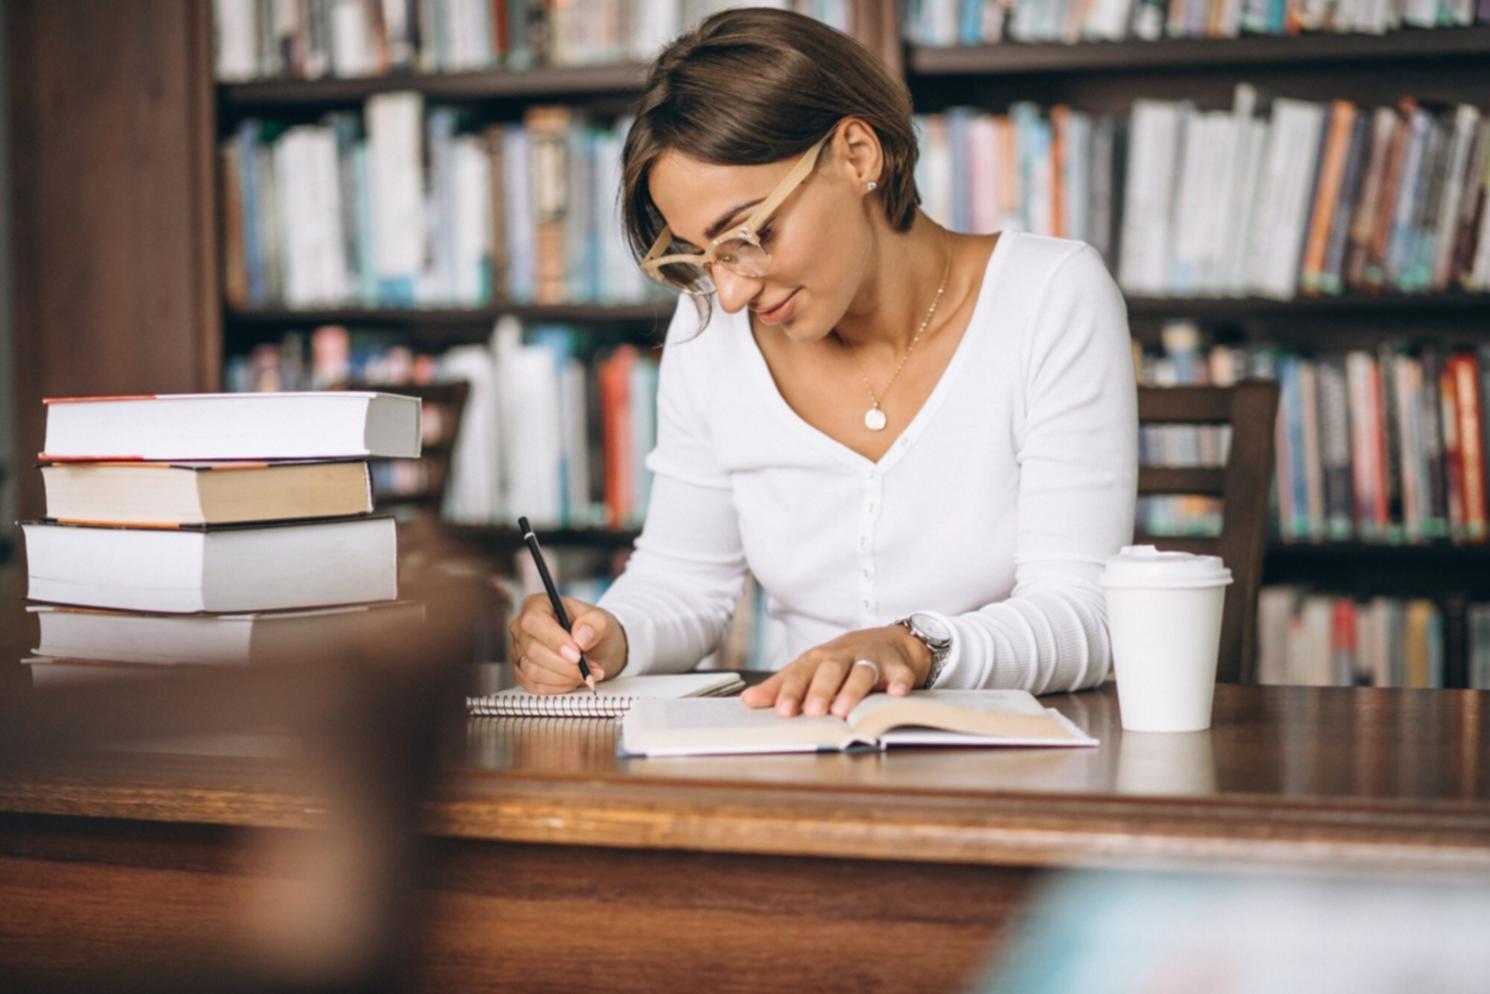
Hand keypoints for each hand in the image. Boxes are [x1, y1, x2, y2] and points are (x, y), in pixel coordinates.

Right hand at [508, 595, 627, 693]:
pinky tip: (573, 681)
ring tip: (587, 674)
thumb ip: (595, 624)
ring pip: (533, 671)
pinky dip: (558, 688)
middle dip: (565, 665)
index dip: (554, 639)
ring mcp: (520, 651)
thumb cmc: (594, 630)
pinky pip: (534, 686)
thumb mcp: (603, 621)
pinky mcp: (522, 673)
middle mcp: (523, 628)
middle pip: (533, 650)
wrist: (596, 649)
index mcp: (537, 605)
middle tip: (589, 669)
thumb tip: (580, 637)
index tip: (577, 654)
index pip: (534, 621)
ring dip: (564, 678)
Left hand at [740, 625, 931, 717]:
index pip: (800, 674)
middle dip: (820, 690)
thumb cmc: (842, 660)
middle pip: (830, 670)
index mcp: (818, 660)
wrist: (889, 641)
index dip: (791, 691)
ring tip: (843, 711)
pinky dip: (899, 684)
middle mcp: (843, 657)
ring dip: (852, 690)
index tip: (782, 711)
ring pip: (861, 671)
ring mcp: (872, 660)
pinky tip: (896, 695)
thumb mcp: (810, 670)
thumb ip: (781, 686)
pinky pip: (900, 675)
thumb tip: (748, 701)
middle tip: (813, 712)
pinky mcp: (898, 667)